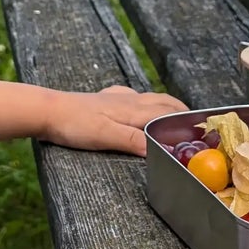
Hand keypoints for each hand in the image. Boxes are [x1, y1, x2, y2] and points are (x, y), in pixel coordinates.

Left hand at [41, 85, 185, 155]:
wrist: (47, 110)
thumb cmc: (76, 124)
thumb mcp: (107, 137)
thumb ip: (135, 142)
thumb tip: (162, 151)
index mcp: (134, 109)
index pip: (168, 111)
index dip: (185, 119)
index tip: (201, 128)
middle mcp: (129, 100)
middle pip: (162, 101)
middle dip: (179, 110)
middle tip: (192, 122)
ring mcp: (115, 98)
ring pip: (148, 98)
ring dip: (163, 106)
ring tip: (172, 115)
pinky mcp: (102, 100)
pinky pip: (130, 98)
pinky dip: (142, 102)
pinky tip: (135, 105)